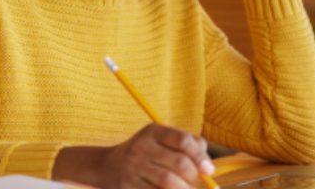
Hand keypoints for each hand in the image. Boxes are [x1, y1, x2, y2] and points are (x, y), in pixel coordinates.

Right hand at [54, 124, 214, 188]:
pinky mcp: (128, 186)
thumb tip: (207, 164)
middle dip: (194, 175)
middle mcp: (141, 147)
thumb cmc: (145, 153)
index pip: (183, 140)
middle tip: (197, 182)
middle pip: (179, 163)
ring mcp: (133, 167)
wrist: (105, 166)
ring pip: (168, 181)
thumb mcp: (161, 140)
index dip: (200, 156)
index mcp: (153, 131)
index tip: (208, 170)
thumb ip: (187, 144)